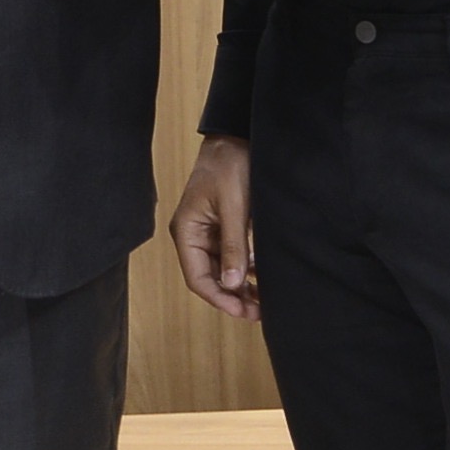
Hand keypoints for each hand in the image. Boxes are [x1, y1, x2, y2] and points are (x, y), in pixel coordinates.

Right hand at [168, 137, 257, 319]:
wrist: (235, 137)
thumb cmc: (230, 166)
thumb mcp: (235, 207)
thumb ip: (233, 245)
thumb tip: (233, 284)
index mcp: (186, 232)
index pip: (198, 278)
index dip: (219, 298)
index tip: (243, 312)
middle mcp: (192, 236)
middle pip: (210, 277)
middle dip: (233, 296)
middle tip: (259, 312)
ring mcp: (207, 232)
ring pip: (221, 269)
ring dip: (240, 285)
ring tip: (263, 301)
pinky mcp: (222, 226)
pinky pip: (230, 255)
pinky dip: (244, 268)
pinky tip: (261, 277)